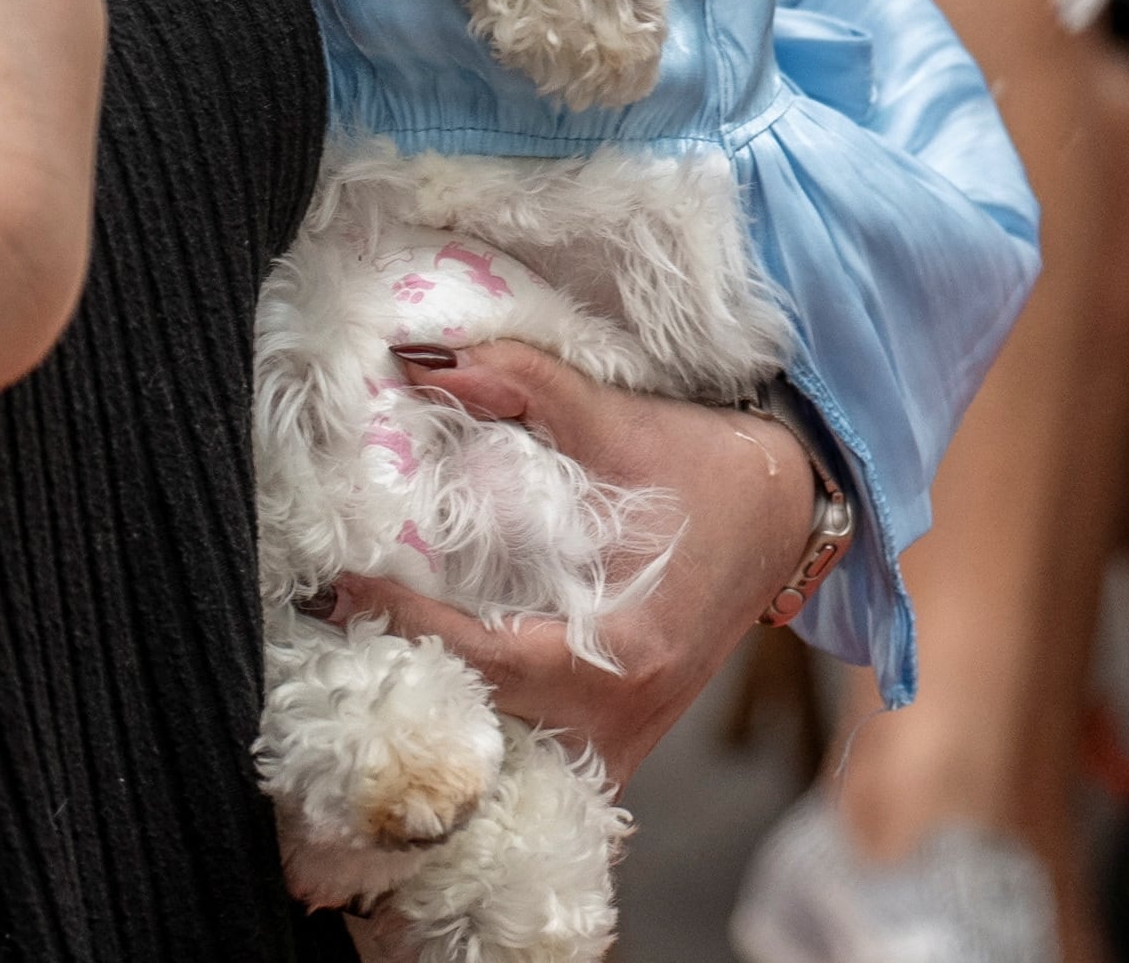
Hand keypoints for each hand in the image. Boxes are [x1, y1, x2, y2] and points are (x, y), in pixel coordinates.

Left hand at [326, 340, 821, 783]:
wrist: (792, 512)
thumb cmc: (715, 470)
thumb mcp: (622, 423)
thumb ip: (525, 385)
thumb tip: (426, 362)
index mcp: (630, 649)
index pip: (491, 658)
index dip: (407, 625)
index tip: (339, 588)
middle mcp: (626, 716)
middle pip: (491, 729)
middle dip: (410, 685)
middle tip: (335, 632)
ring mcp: (625, 741)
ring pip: (512, 765)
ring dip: (444, 721)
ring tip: (368, 665)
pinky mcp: (621, 741)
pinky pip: (540, 767)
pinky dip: (487, 737)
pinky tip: (437, 695)